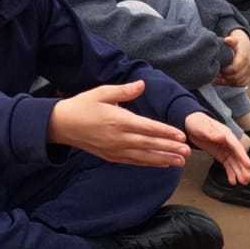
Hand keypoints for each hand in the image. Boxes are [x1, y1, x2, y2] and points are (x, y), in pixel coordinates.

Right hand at [48, 81, 190, 167]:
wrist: (61, 125)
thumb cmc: (82, 106)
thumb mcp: (101, 92)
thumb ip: (124, 91)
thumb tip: (142, 85)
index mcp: (118, 120)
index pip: (147, 128)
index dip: (165, 132)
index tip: (181, 136)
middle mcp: (118, 138)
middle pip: (149, 144)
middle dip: (170, 148)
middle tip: (188, 152)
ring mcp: (114, 150)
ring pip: (143, 156)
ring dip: (163, 159)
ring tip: (180, 162)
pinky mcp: (111, 157)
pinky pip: (134, 161)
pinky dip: (149, 163)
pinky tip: (161, 164)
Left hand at [184, 113, 249, 184]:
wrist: (191, 123)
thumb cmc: (197, 122)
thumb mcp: (201, 126)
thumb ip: (211, 132)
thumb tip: (222, 137)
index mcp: (225, 133)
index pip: (236, 146)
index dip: (243, 156)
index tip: (249, 166)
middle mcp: (228, 142)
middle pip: (238, 156)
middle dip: (243, 168)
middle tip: (248, 179)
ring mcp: (225, 149)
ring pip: (234, 162)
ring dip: (239, 172)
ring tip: (243, 182)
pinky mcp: (221, 154)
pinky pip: (228, 165)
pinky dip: (231, 172)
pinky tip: (233, 181)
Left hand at [217, 29, 249, 86]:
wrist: (245, 45)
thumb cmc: (238, 42)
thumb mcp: (234, 39)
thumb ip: (231, 40)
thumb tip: (227, 40)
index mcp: (244, 57)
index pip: (234, 69)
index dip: (225, 71)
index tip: (218, 68)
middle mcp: (248, 66)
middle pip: (235, 77)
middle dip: (224, 77)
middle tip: (215, 74)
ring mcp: (249, 72)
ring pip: (237, 82)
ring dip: (227, 81)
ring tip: (217, 77)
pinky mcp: (248, 77)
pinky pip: (240, 84)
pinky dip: (232, 83)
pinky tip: (223, 80)